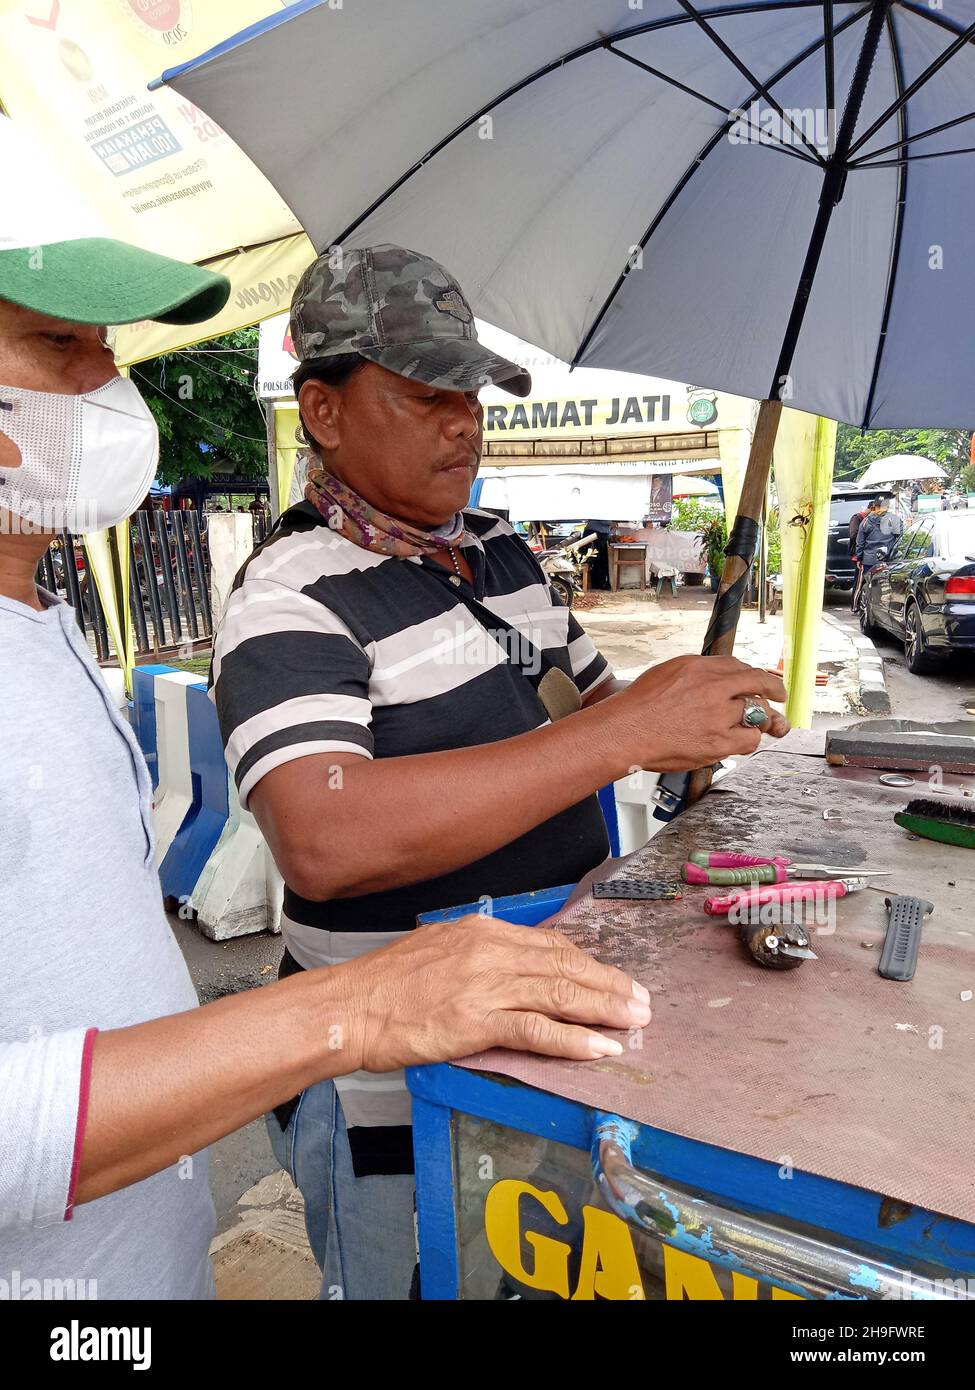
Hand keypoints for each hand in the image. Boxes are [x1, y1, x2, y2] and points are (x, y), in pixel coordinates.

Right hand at [337, 916, 650, 1071]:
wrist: (351, 1006)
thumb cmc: (385, 985)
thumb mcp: (437, 950)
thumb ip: (478, 956)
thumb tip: (510, 970)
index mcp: (482, 931)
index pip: (550, 944)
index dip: (587, 964)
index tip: (610, 978)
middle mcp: (490, 950)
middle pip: (565, 966)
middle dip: (609, 984)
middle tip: (641, 1000)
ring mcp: (486, 984)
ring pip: (561, 993)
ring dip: (604, 1009)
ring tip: (634, 1022)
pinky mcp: (478, 1020)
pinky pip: (537, 1029)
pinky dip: (572, 1040)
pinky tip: (598, 1048)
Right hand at [607, 655, 789, 770]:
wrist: (625, 731)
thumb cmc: (638, 707)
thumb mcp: (667, 673)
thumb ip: (696, 673)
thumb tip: (717, 678)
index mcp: (699, 667)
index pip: (738, 666)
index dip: (753, 674)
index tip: (760, 679)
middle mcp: (713, 687)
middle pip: (757, 682)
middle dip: (774, 688)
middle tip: (780, 694)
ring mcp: (718, 715)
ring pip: (758, 713)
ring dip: (761, 719)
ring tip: (762, 725)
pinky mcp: (719, 741)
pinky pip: (750, 739)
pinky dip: (749, 740)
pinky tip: (740, 740)